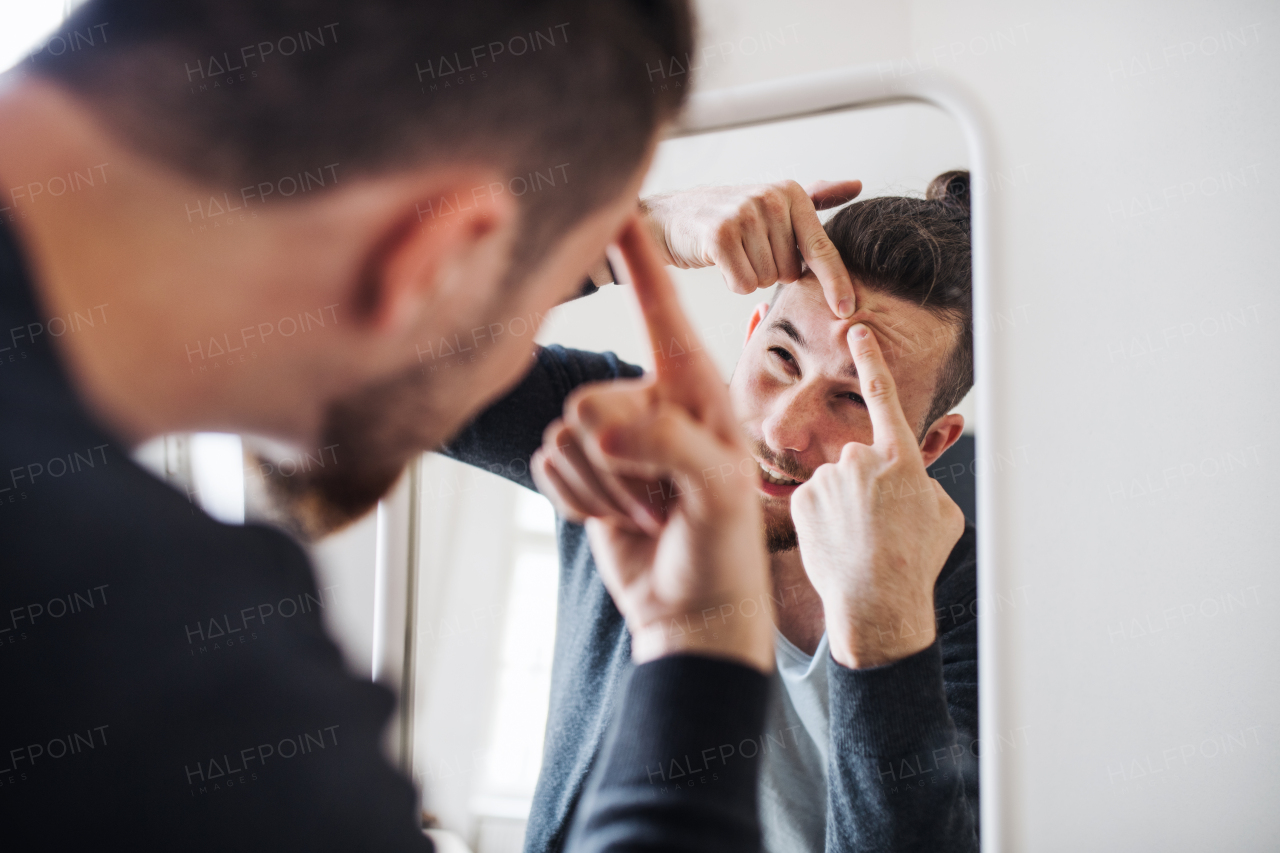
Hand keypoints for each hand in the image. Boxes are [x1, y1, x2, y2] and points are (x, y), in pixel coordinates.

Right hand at [531, 218, 772, 672]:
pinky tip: (620, 519)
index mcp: (694, 387)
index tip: (616, 205)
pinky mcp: (583, 469)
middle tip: (665, 501)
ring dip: (602, 488)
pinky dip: (578, 501)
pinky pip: (548, 465)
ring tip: (651, 513)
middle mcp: (650, 400)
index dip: (637, 257)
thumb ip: (663, 445)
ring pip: (564, 436)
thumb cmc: (723, 551)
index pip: (659, 307)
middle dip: (619, 463)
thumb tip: (588, 421)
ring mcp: (613, 435)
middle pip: (589, 398)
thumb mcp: (716, 494)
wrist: (693, 613)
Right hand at [640, 179, 861, 317]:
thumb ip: (816, 197)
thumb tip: (857, 185)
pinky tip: (719, 261)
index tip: (847, 310)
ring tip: (732, 252)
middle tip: (748, 249)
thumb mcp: (773, 202)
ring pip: (765, 280)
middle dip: (770, 270)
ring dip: (749, 275)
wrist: (670, 217)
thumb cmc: (728, 216)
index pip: (821, 248)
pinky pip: (742, 283)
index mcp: (791, 193)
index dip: (836, 282)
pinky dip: (731, 281)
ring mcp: (744, 215)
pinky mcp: (719, 236)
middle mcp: (770, 199)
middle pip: (789, 272)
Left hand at [791, 324, 965, 668]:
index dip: (871, 360)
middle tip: (880, 527)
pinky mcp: (802, 499)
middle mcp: (860, 459)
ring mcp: (828, 479)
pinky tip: (838, 544)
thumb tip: (907, 478)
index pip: (884, 396)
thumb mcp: (942, 515)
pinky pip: (813, 501)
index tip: (857, 330)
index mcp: (901, 459)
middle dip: (866, 487)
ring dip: (845, 506)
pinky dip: (823, 520)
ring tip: (860, 542)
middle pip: (859, 460)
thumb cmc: (916, 562)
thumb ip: (922, 482)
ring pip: (835, 484)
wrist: (877, 603)